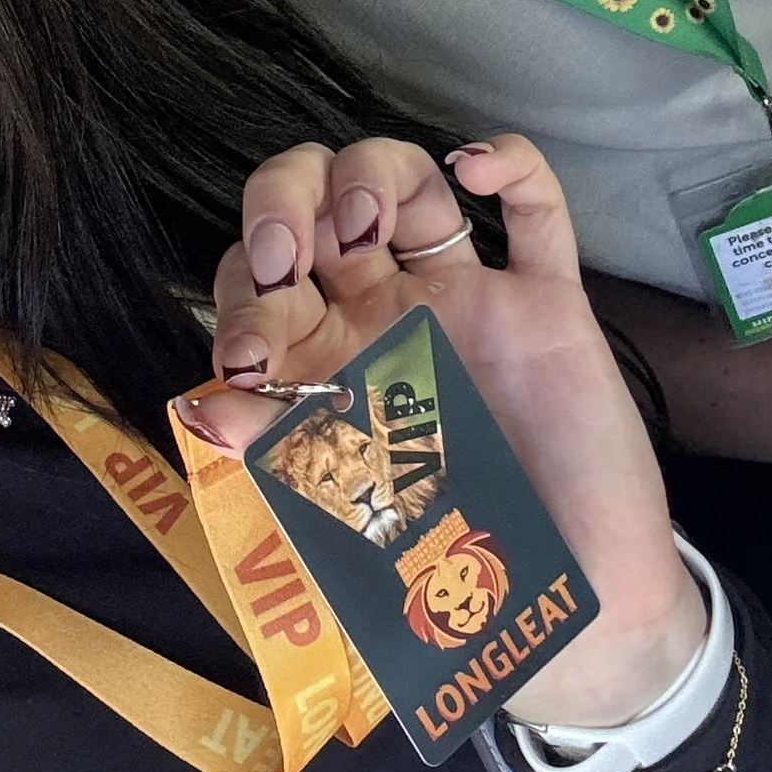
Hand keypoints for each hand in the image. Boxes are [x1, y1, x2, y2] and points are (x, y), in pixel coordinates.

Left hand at [188, 134, 703, 727]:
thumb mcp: (353, 513)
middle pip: (315, 206)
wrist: (572, 607)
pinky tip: (473, 165)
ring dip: (372, 171)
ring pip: (408, 182)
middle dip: (281, 201)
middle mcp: (384, 314)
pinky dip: (511, 163)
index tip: (250, 356)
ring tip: (370, 221)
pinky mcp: (548, 304)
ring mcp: (466, 299)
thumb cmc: (455, 569)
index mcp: (324, 359)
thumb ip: (279, 452)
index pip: (256, 281)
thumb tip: (199, 407)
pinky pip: (537, 207)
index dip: (240, 295)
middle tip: (289, 256)